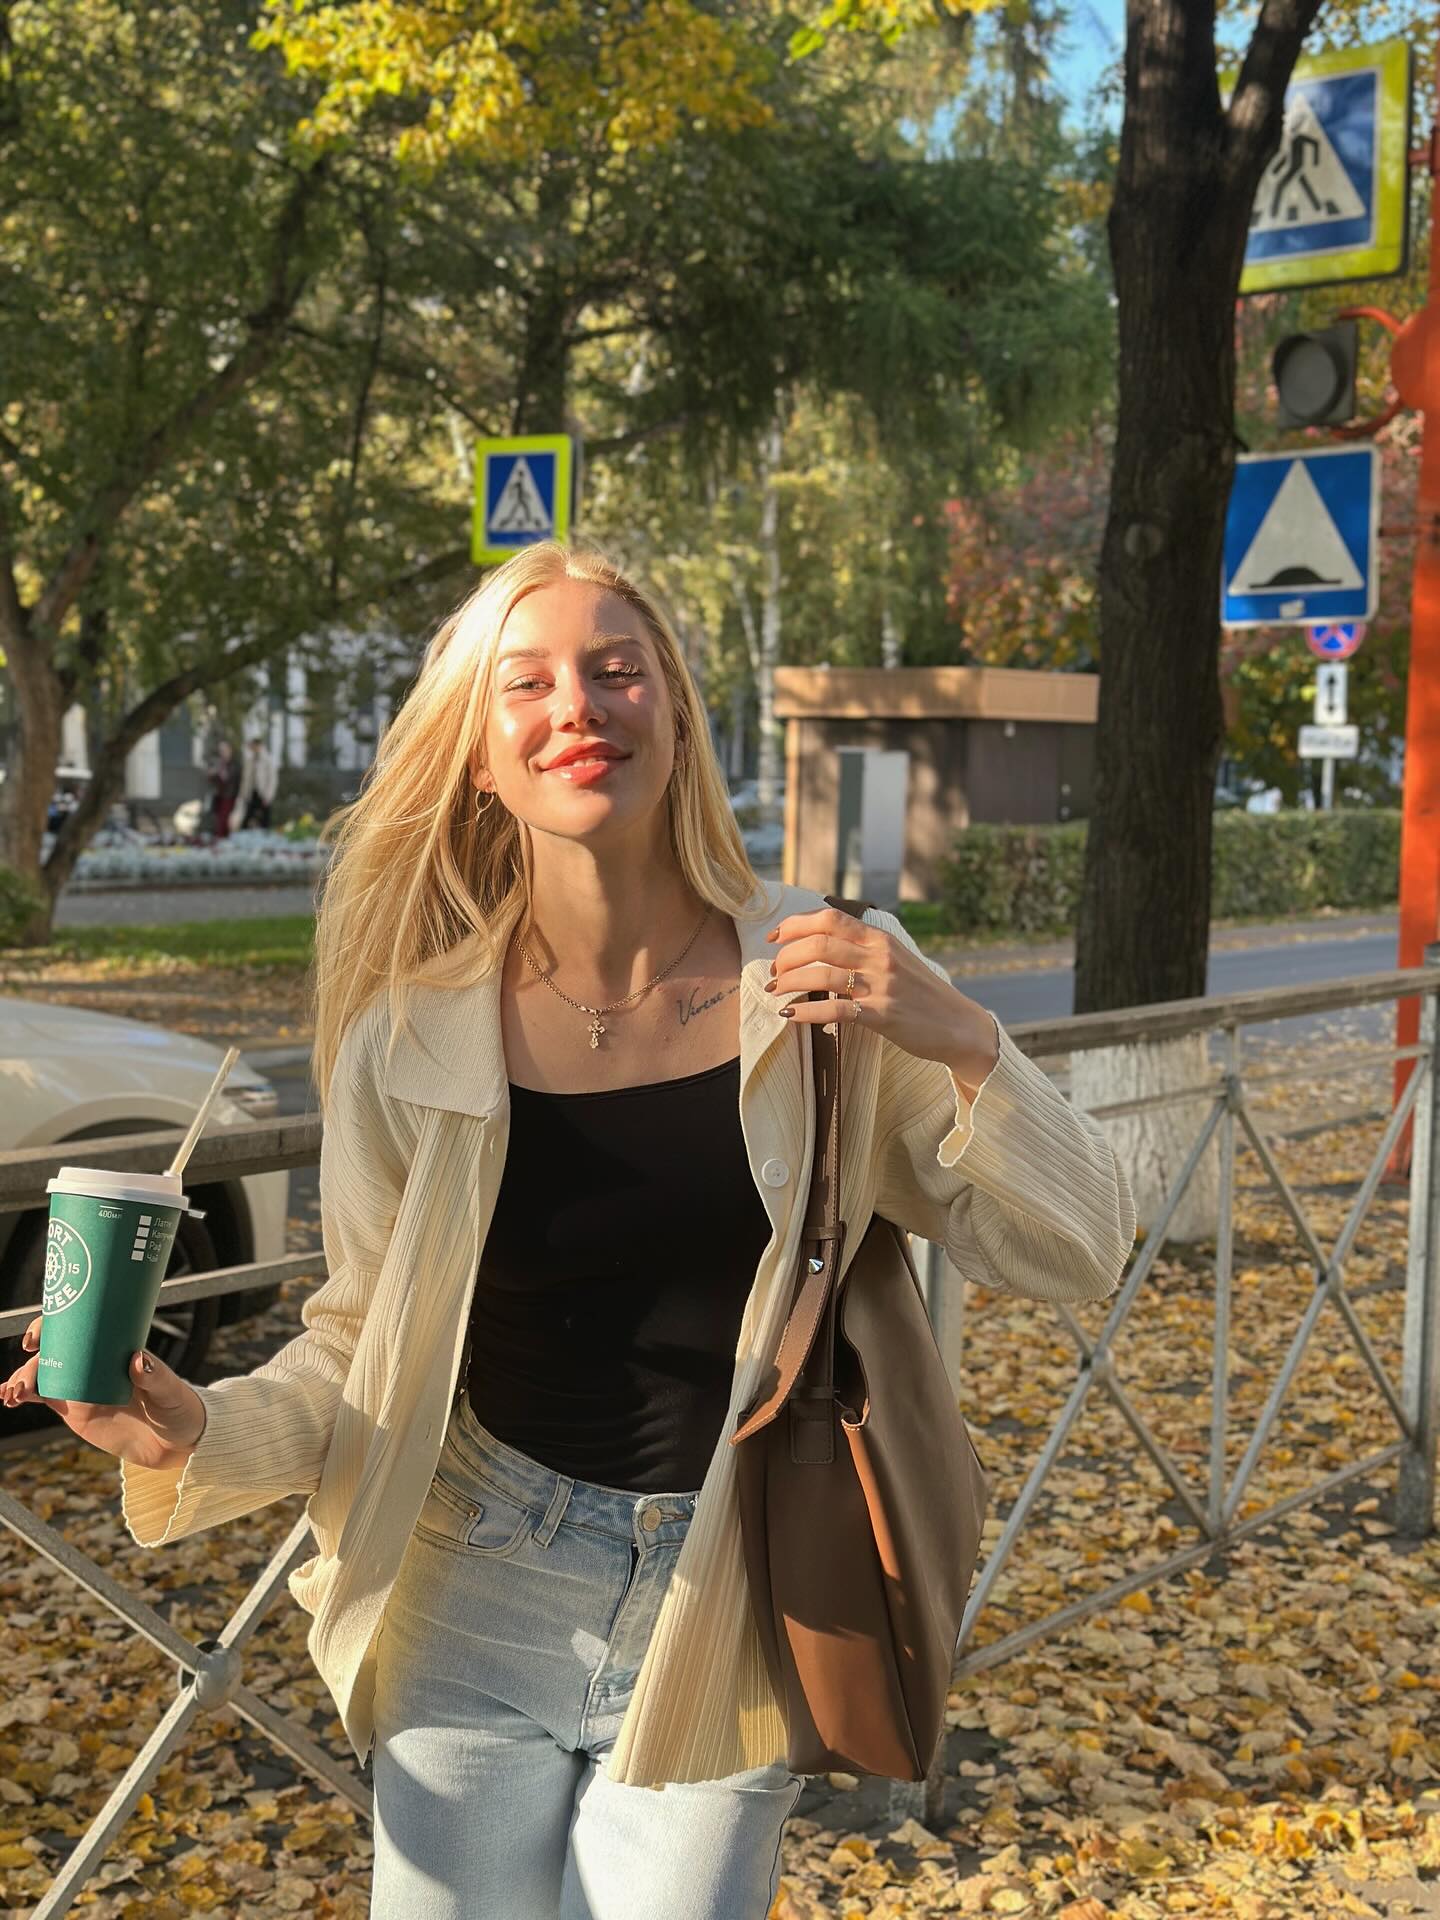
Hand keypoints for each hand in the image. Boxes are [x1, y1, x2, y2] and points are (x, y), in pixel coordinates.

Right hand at [1, 1318, 205, 1471]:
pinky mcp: (74, 1409)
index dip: (55, 1325)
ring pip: (43, 1373)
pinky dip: (24, 1395)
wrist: (177, 1444)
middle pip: (55, 1350)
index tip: (38, 1338)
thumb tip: (138, 1359)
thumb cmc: (180, 1409)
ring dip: (22, 1378)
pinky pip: (43, 1397)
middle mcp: (95, 1362)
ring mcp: (81, 1385)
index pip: (81, 1326)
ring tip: (13, 1394)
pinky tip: (9, 1397)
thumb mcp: (171, 1392)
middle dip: (33, 1361)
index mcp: (116, 1348)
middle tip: (25, 1381)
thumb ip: (155, 1378)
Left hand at [765, 905, 999, 1087]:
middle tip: (772, 971)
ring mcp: (882, 986)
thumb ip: (864, 948)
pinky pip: (835, 1011)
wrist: (959, 1025)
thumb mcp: (897, 959)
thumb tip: (822, 941)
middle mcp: (880, 957)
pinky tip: (789, 1016)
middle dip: (786, 956)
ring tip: (775, 991)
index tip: (774, 936)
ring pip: (822, 976)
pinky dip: (806, 1012)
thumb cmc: (922, 994)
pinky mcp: (883, 1016)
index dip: (795, 924)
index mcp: (881, 939)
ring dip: (789, 983)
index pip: (830, 919)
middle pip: (819, 944)